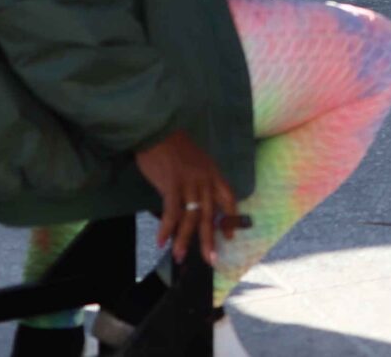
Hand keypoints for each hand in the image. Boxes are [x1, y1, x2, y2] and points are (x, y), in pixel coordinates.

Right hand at [134, 130, 237, 265]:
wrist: (159, 130)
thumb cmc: (174, 148)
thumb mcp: (195, 163)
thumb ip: (198, 182)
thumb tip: (193, 206)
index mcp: (213, 173)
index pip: (228, 197)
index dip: (230, 218)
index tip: (229, 236)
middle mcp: (205, 179)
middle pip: (210, 214)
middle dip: (209, 239)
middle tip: (211, 260)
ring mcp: (190, 182)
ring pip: (191, 217)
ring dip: (184, 240)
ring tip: (180, 257)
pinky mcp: (172, 184)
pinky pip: (171, 212)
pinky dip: (166, 228)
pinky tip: (161, 241)